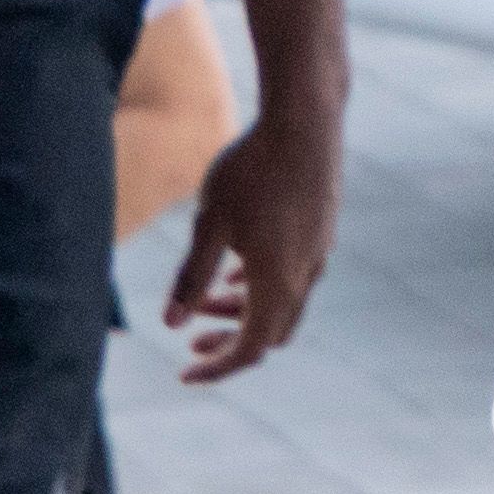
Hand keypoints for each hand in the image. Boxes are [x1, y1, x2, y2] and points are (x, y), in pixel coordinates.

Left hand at [167, 101, 342, 382]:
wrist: (305, 119)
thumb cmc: (251, 169)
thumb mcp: (209, 224)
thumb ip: (191, 277)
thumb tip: (171, 324)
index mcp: (277, 281)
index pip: (250, 348)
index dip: (217, 369)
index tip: (184, 374)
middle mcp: (306, 274)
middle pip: (271, 332)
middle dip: (231, 341)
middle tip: (193, 343)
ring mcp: (319, 251)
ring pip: (284, 302)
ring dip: (245, 309)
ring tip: (206, 297)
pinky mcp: (322, 229)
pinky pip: (296, 275)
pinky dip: (265, 285)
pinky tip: (240, 267)